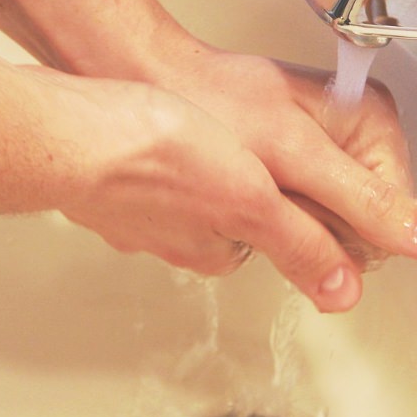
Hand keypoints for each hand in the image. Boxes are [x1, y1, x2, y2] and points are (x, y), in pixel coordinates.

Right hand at [32, 68, 362, 311]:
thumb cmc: (153, 157)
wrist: (71, 130)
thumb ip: (301, 243)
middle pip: (232, 216)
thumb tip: (345, 291)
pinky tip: (166, 125)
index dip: (293, 199)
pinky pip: (156, 172)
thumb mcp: (252, 200)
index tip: (292, 166)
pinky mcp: (119, 182)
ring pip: (194, 192)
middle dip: (249, 181)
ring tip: (208, 126)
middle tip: (253, 139)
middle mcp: (179, 239)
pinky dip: (168, 151)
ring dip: (205, 163)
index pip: (273, 237)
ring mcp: (144, 212)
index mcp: (217, 248)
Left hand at [156, 43, 416, 272]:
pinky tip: (256, 189)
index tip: (301, 204)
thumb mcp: (297, 158)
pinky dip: (279, 214)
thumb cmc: (218, 105)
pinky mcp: (302, 168)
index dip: (345, 228)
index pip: (395, 217)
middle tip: (276, 190)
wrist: (164, 90)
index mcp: (377, 124)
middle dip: (318, 223)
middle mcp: (361, 138)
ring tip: (262, 184)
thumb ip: (365, 204)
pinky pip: (305, 215)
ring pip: (332, 226)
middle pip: (364, 225)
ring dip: (295, 219)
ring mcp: (331, 154)